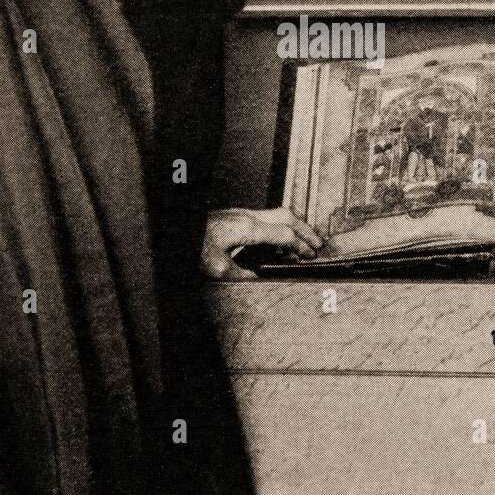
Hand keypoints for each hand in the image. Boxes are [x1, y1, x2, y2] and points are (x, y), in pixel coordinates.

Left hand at [201, 207, 323, 279]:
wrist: (175, 231)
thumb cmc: (193, 246)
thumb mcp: (218, 269)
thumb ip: (243, 276)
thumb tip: (259, 280)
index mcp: (247, 228)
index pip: (284, 234)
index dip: (301, 246)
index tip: (310, 256)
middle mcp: (247, 216)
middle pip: (287, 216)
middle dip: (306, 230)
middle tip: (319, 244)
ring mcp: (241, 213)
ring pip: (278, 214)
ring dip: (293, 228)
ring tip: (303, 245)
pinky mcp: (236, 217)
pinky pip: (266, 218)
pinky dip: (279, 228)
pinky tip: (277, 243)